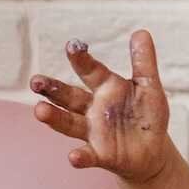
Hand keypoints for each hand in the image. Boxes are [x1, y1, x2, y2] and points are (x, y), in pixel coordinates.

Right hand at [29, 30, 171, 182]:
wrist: (153, 151)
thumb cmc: (147, 115)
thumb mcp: (149, 87)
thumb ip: (144, 62)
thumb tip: (141, 32)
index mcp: (106, 87)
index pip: (90, 70)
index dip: (81, 59)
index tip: (72, 46)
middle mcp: (93, 108)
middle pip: (69, 96)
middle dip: (52, 89)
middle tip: (35, 81)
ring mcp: (93, 132)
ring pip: (69, 123)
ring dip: (54, 117)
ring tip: (39, 111)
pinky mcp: (100, 154)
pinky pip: (87, 156)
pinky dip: (80, 157)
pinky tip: (73, 157)